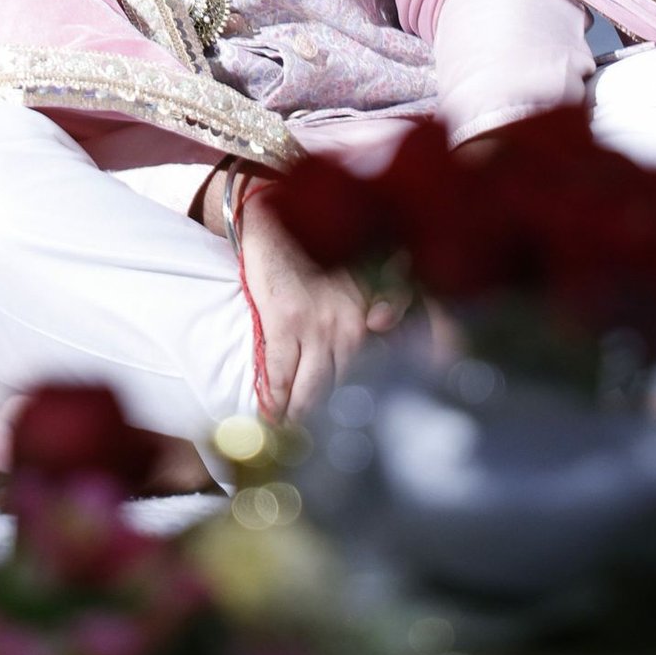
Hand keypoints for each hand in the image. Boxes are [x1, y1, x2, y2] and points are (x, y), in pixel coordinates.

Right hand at [199, 171, 380, 424]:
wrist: (277, 214)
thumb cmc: (320, 246)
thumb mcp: (363, 274)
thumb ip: (385, 305)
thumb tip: (386, 335)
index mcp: (372, 317)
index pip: (373, 376)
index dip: (362, 405)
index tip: (354, 426)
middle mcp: (350, 325)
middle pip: (343, 389)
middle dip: (331, 417)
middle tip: (319, 440)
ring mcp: (315, 326)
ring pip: (312, 389)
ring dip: (301, 416)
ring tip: (292, 435)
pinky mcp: (281, 323)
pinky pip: (279, 374)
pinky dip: (274, 397)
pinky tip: (270, 413)